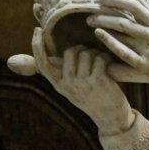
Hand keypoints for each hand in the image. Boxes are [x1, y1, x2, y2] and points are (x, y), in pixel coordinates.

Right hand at [10, 30, 134, 133]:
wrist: (111, 119)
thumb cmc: (92, 99)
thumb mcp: (72, 89)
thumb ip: (63, 73)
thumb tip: (52, 54)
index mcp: (59, 85)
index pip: (43, 63)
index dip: (37, 45)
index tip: (37, 30)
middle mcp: (68, 84)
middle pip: (70, 52)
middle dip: (82, 49)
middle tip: (91, 57)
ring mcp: (82, 83)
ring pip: (86, 53)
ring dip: (96, 54)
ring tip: (101, 63)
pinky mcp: (98, 81)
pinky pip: (99, 58)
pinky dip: (105, 58)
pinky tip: (108, 65)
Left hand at [88, 0, 148, 97]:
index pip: (135, 7)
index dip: (118, 0)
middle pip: (126, 18)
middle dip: (107, 11)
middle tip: (91, 9)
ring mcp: (148, 50)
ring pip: (124, 31)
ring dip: (105, 23)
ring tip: (90, 20)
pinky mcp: (143, 65)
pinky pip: (124, 52)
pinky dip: (111, 41)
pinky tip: (99, 34)